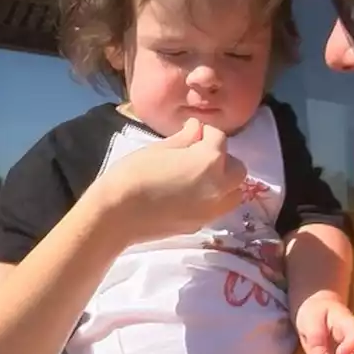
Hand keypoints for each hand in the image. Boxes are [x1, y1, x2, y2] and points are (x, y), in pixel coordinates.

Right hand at [90, 118, 245, 244]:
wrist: (117, 216)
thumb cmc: (133, 174)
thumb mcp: (159, 149)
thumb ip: (184, 139)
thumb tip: (197, 128)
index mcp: (210, 160)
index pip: (219, 138)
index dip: (206, 132)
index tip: (192, 132)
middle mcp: (219, 186)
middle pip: (237, 168)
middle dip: (222, 158)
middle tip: (198, 156)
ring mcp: (212, 210)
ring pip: (234, 193)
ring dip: (223, 182)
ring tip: (199, 178)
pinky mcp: (200, 225)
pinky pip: (217, 208)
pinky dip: (211, 199)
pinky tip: (189, 195)